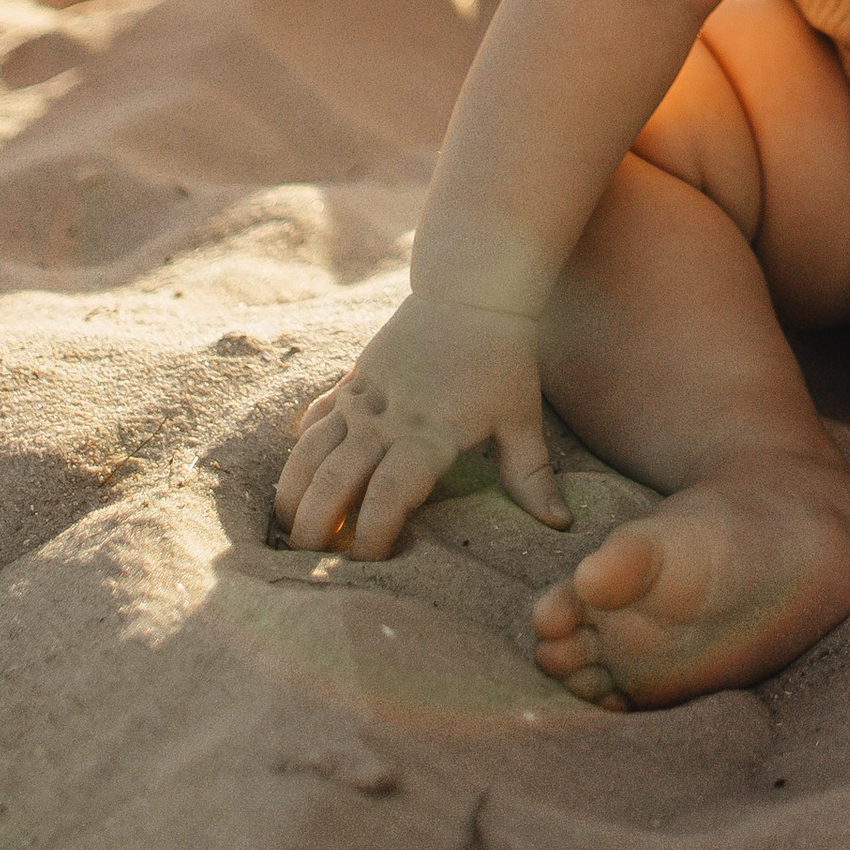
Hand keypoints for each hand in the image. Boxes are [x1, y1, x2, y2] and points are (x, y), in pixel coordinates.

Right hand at [274, 290, 571, 560]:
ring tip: (290, 530)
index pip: (388, 494)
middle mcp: (386, 417)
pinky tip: (296, 481)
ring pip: (309, 451)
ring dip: (294, 493)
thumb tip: (559, 525)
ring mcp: (361, 398)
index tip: (370, 563)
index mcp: (429, 432)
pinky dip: (299, 452)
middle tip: (313, 562)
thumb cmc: (502, 357)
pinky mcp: (350, 382)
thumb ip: (531, 476)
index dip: (373, 533)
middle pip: (333, 479)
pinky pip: (312, 421)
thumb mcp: (520, 417)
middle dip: (315, 526)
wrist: (471, 287)